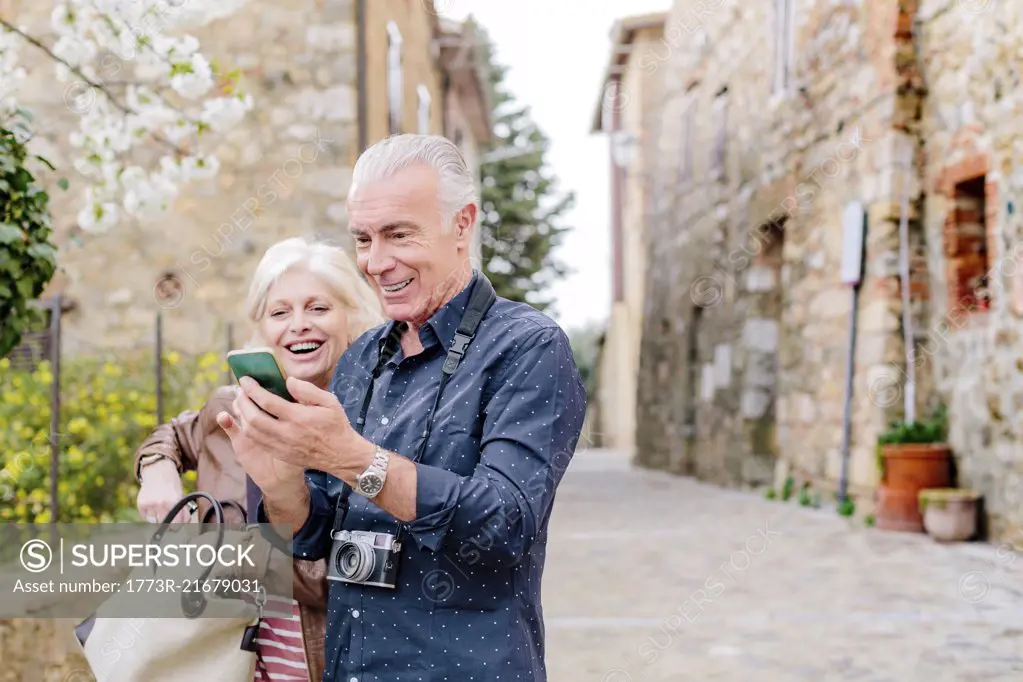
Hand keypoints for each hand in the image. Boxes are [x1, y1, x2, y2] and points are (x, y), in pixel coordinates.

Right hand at [137, 459, 188, 522]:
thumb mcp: (182, 497)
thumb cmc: (172, 486)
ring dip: (157, 518)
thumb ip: (183, 512)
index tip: (175, 524)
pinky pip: (145, 517)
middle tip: (167, 515)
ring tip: (160, 508)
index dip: (176, 526)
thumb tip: (182, 527)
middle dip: (166, 523)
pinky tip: (152, 504)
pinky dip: (148, 514)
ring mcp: (150, 504)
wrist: (159, 471)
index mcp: (175, 502)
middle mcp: (161, 503)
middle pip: (163, 525)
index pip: (175, 525)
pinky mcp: (141, 504)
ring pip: (153, 522)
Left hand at [219, 376, 371, 484]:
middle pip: (254, 418)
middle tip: (240, 391)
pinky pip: (258, 442)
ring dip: (242, 416)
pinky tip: (249, 419)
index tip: (245, 380)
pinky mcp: (280, 454)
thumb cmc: (336, 425)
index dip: (253, 389)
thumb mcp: (329, 402)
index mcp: (299, 417)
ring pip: (252, 432)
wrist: (342, 455)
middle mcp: (288, 433)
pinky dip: (249, 429)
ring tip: (242, 403)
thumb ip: (307, 389)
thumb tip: (287, 381)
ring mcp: (282, 446)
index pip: (268, 402)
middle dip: (243, 402)